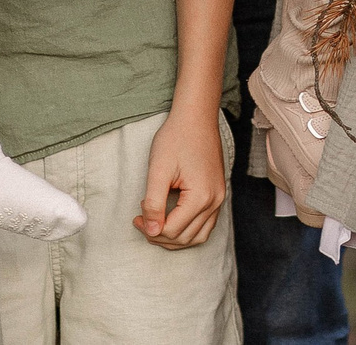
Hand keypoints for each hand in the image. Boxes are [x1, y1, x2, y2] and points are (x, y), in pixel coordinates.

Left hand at [134, 103, 226, 248]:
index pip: (172, 230)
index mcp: (200, 196)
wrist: (196, 117)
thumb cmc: (175, 138)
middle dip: (159, 236)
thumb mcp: (159, 170)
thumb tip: (151, 231)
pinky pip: (206, 225)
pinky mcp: (218, 194)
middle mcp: (215, 201)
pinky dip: (188, 231)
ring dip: (175, 238)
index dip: (149, 228)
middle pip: (185, 238)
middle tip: (142, 222)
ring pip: (198, 236)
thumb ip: (154, 203)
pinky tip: (172, 222)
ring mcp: (219, 199)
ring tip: (155, 227)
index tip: (135, 216)